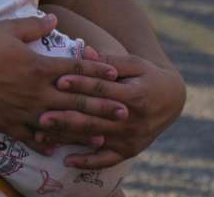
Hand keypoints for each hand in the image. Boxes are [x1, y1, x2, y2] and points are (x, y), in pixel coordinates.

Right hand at [0, 15, 124, 149]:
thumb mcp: (7, 29)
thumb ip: (33, 26)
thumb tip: (54, 21)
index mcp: (38, 67)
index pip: (75, 70)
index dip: (97, 72)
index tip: (116, 75)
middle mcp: (36, 92)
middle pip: (76, 101)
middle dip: (102, 106)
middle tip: (125, 112)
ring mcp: (23, 111)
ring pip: (60, 124)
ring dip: (83, 130)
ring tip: (103, 137)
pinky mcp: (8, 124)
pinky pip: (32, 137)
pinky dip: (46, 143)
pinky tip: (57, 148)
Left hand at [36, 53, 185, 167]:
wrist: (172, 100)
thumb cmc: (147, 76)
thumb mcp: (134, 63)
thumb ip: (109, 60)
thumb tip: (84, 50)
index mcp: (135, 96)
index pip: (103, 90)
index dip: (81, 85)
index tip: (59, 80)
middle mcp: (133, 120)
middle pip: (94, 118)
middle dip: (67, 117)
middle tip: (42, 116)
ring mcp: (131, 138)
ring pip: (95, 139)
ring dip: (69, 138)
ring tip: (43, 136)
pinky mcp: (129, 151)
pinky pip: (106, 160)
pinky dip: (87, 162)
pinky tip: (67, 161)